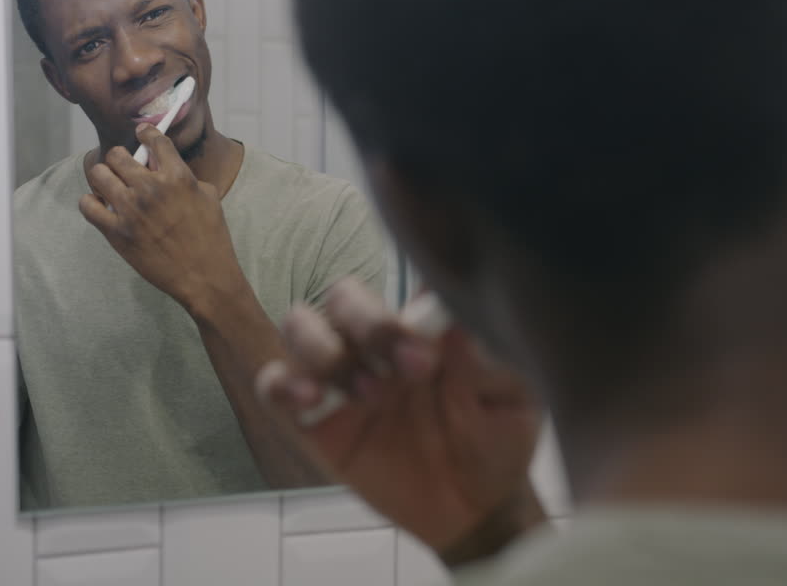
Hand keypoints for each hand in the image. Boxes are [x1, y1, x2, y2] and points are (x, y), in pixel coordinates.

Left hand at [79, 124, 245, 313]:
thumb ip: (186, 177)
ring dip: (103, 177)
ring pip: (98, 174)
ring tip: (110, 185)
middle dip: (120, 159)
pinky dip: (91, 203)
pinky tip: (102, 206)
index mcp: (177, 176)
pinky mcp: (116, 231)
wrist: (203, 276)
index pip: (153, 139)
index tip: (141, 134)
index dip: (145, 133)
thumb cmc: (211, 238)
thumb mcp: (209, 198)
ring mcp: (130, 209)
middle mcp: (150, 188)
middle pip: (117, 154)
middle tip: (123, 168)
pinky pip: (87, 205)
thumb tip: (167, 168)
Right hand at [258, 277, 544, 562]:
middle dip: (370, 325)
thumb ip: (486, 364)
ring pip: (300, 326)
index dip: (410, 302)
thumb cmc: (496, 442)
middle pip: (343, 296)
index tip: (432, 347)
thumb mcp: (512, 404)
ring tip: (369, 394)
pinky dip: (282, 383)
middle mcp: (377, 341)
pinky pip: (274, 384)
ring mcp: (342, 375)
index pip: (398, 278)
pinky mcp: (314, 418)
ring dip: (326, 351)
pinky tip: (311, 399)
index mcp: (424, 325)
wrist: (473, 508)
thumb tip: (457, 327)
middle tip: (412, 370)